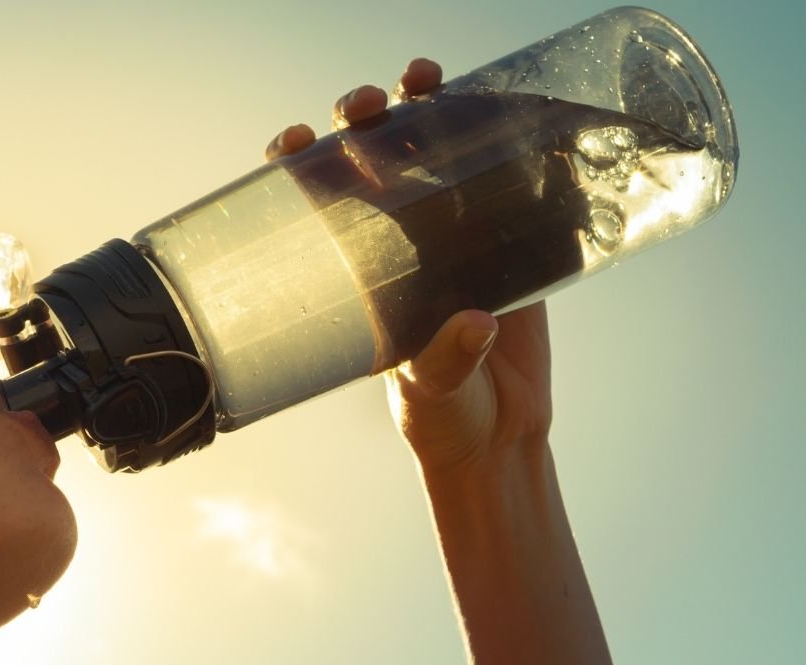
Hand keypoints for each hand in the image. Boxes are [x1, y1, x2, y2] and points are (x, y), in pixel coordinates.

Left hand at [264, 58, 553, 473]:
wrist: (500, 441)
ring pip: (436, 158)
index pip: (319, 204)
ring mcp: (456, 239)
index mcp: (361, 274)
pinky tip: (507, 109)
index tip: (295, 142)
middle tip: (369, 105)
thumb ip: (447, 360)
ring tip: (425, 81)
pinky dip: (507, 145)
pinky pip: (506, 185)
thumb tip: (476, 323)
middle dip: (365, 121)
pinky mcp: (510, 246)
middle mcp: (402, 246)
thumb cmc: (443, 420)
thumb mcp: (431, 392)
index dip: (300, 165)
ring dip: (429, 112)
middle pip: (375, 163)